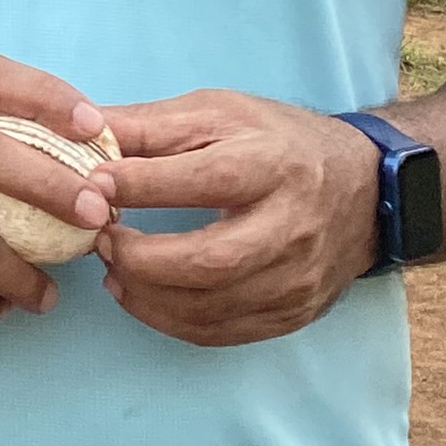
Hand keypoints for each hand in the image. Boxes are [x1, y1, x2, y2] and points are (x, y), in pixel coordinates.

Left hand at [93, 91, 376, 347]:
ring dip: (147, 295)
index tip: (95, 182)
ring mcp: (296, 278)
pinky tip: (141, 297)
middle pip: (212, 259)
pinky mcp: (293, 313)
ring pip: (213, 305)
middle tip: (100, 240)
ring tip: (111, 269)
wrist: (363, 189)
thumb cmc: (278, 142)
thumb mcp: (219, 113)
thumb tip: (81, 130)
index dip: (144, 184)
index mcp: (274, 165)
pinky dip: (171, 321)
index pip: (208, 178)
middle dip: (143, 257)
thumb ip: (151, 126)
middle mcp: (291, 226)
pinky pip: (223, 332)